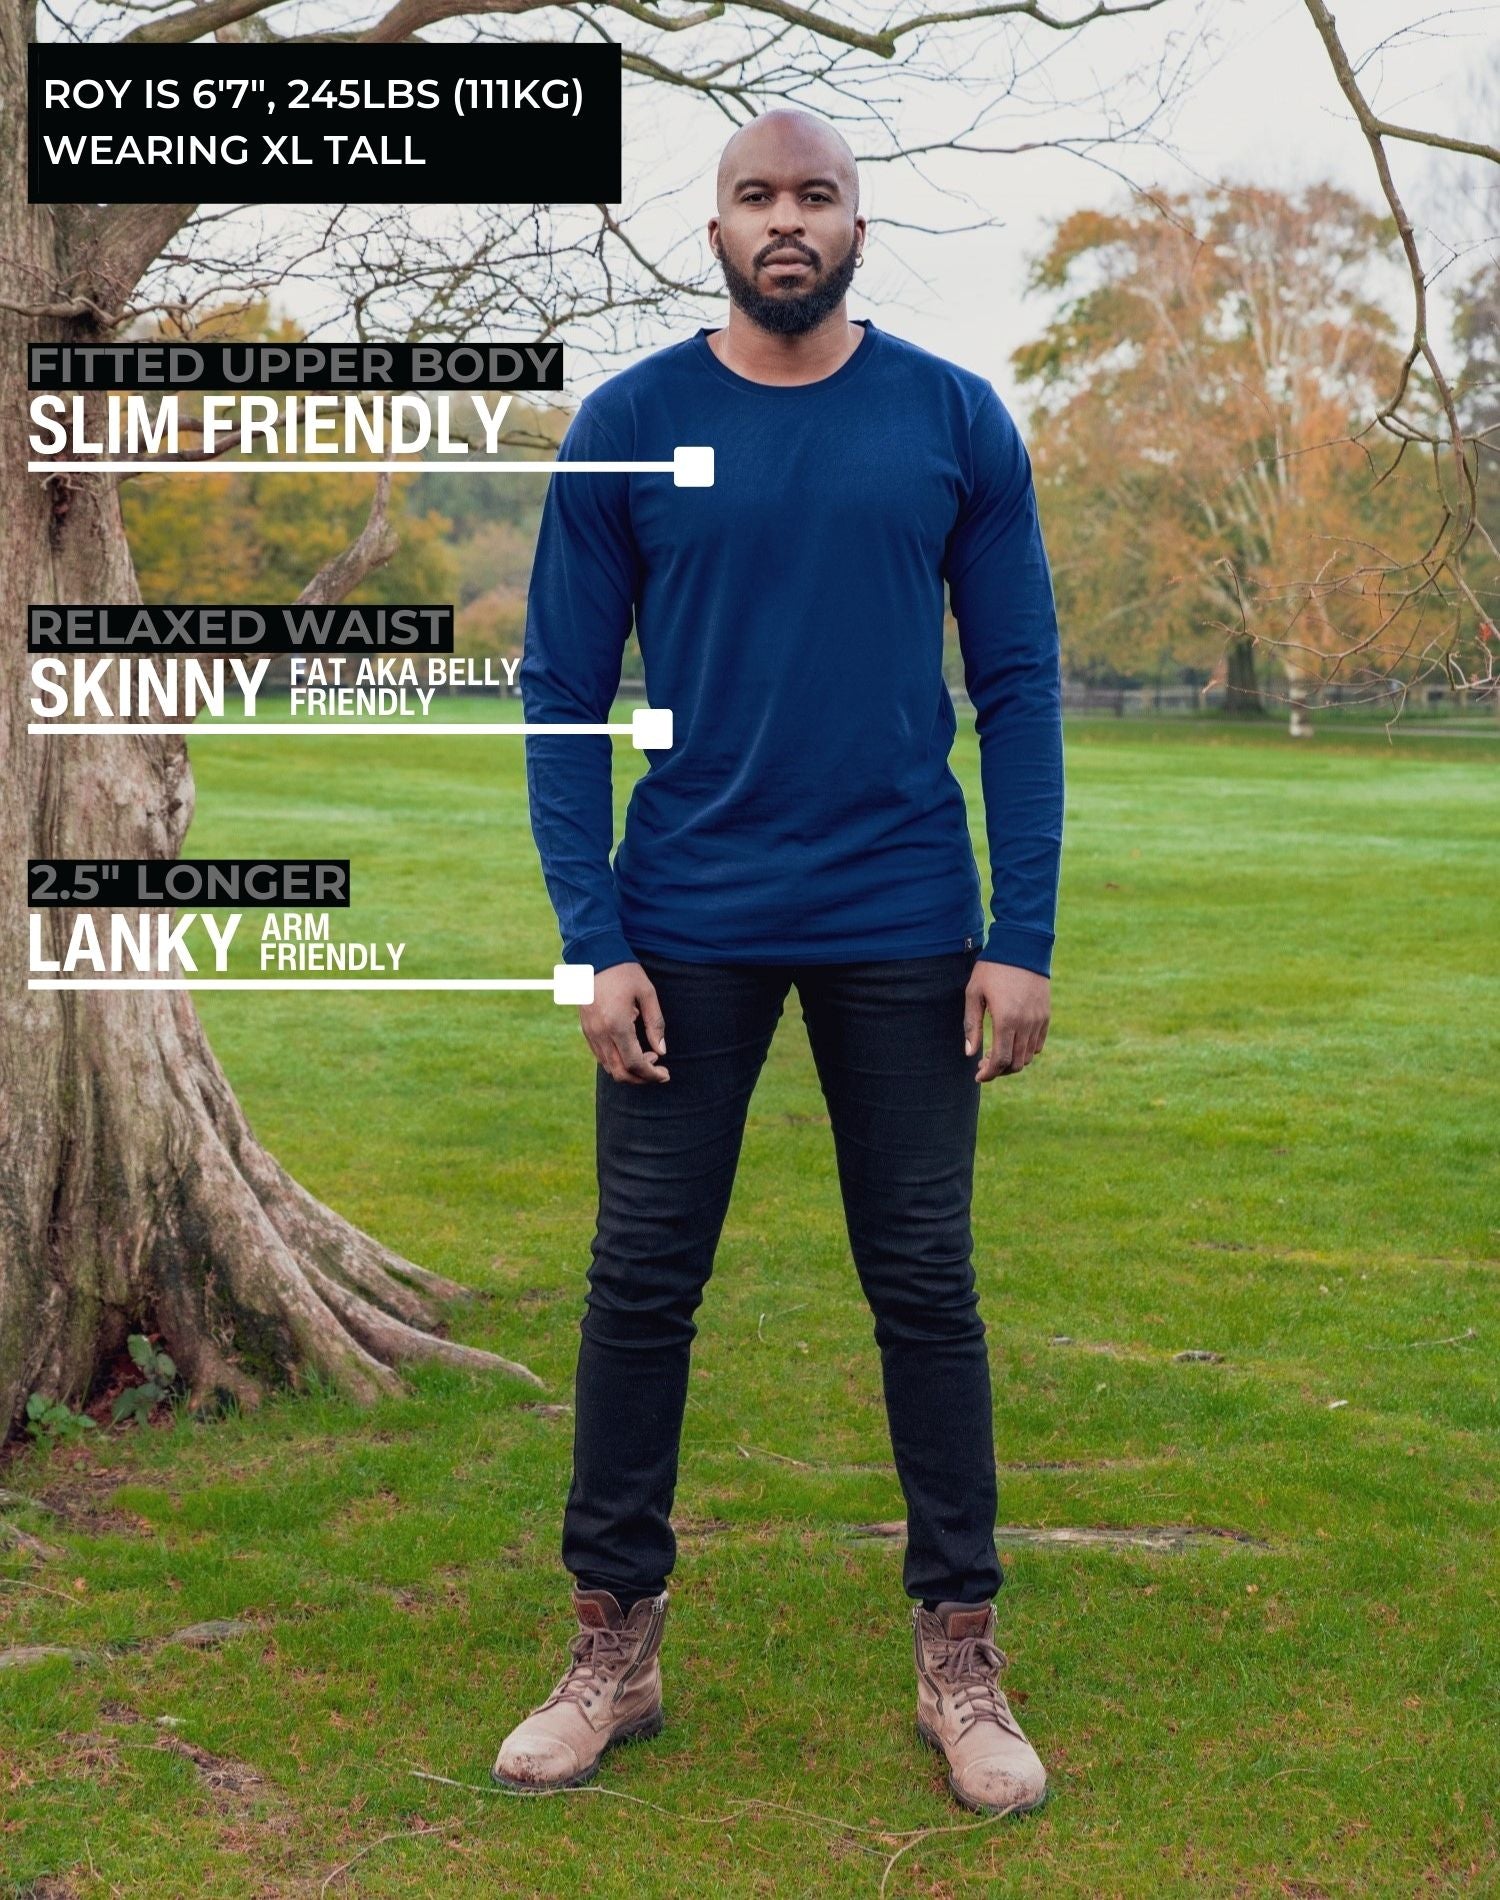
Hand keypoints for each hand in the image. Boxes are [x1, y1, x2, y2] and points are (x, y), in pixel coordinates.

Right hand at [581, 962, 669, 1083]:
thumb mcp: (647, 993)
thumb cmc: (624, 972)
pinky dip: (617, 1061)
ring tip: (647, 1057)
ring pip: (609, 1067)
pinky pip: (600, 1056)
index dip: (652, 1074)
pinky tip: (631, 1049)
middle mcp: (601, 1033)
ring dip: (629, 1070)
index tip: (665, 1074)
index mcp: (617, 1025)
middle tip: (658, 1071)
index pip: (635, 1063)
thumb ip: (655, 1024)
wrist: (594, 955)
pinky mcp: (586, 1029)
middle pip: (620, 1072)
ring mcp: (590, 1033)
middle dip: (641, 1078)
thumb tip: (661, 1050)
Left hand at [964, 961, 1049, 1083]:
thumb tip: (970, 1054)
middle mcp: (1026, 1024)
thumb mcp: (974, 994)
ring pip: (1028, 1056)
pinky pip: (1038, 1043)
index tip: (978, 1076)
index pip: (1001, 1060)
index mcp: (1006, 1020)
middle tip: (984, 1065)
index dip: (989, 1073)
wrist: (1022, 946)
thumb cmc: (993, 969)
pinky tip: (1011, 1043)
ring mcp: (1039, 1020)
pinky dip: (1026, 1050)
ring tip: (996, 1054)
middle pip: (1016, 1063)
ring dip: (1012, 1061)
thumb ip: (971, 1025)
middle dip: (999, 1070)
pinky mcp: (1046, 1014)